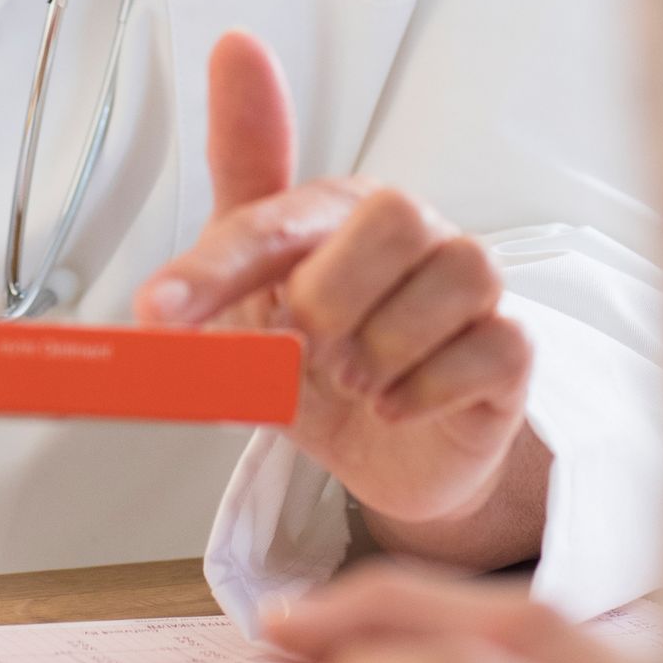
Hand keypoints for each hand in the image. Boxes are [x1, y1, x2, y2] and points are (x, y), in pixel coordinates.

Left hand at [135, 35, 538, 558]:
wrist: (389, 450)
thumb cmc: (320, 359)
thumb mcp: (249, 312)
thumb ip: (207, 277)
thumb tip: (151, 290)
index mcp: (337, 213)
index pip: (274, 215)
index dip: (213, 264)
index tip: (156, 311)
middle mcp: (413, 233)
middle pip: (392, 213)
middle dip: (331, 294)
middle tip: (303, 351)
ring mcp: (469, 289)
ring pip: (458, 270)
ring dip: (384, 343)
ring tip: (351, 381)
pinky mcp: (510, 351)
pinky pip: (496, 344)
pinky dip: (431, 385)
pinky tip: (394, 406)